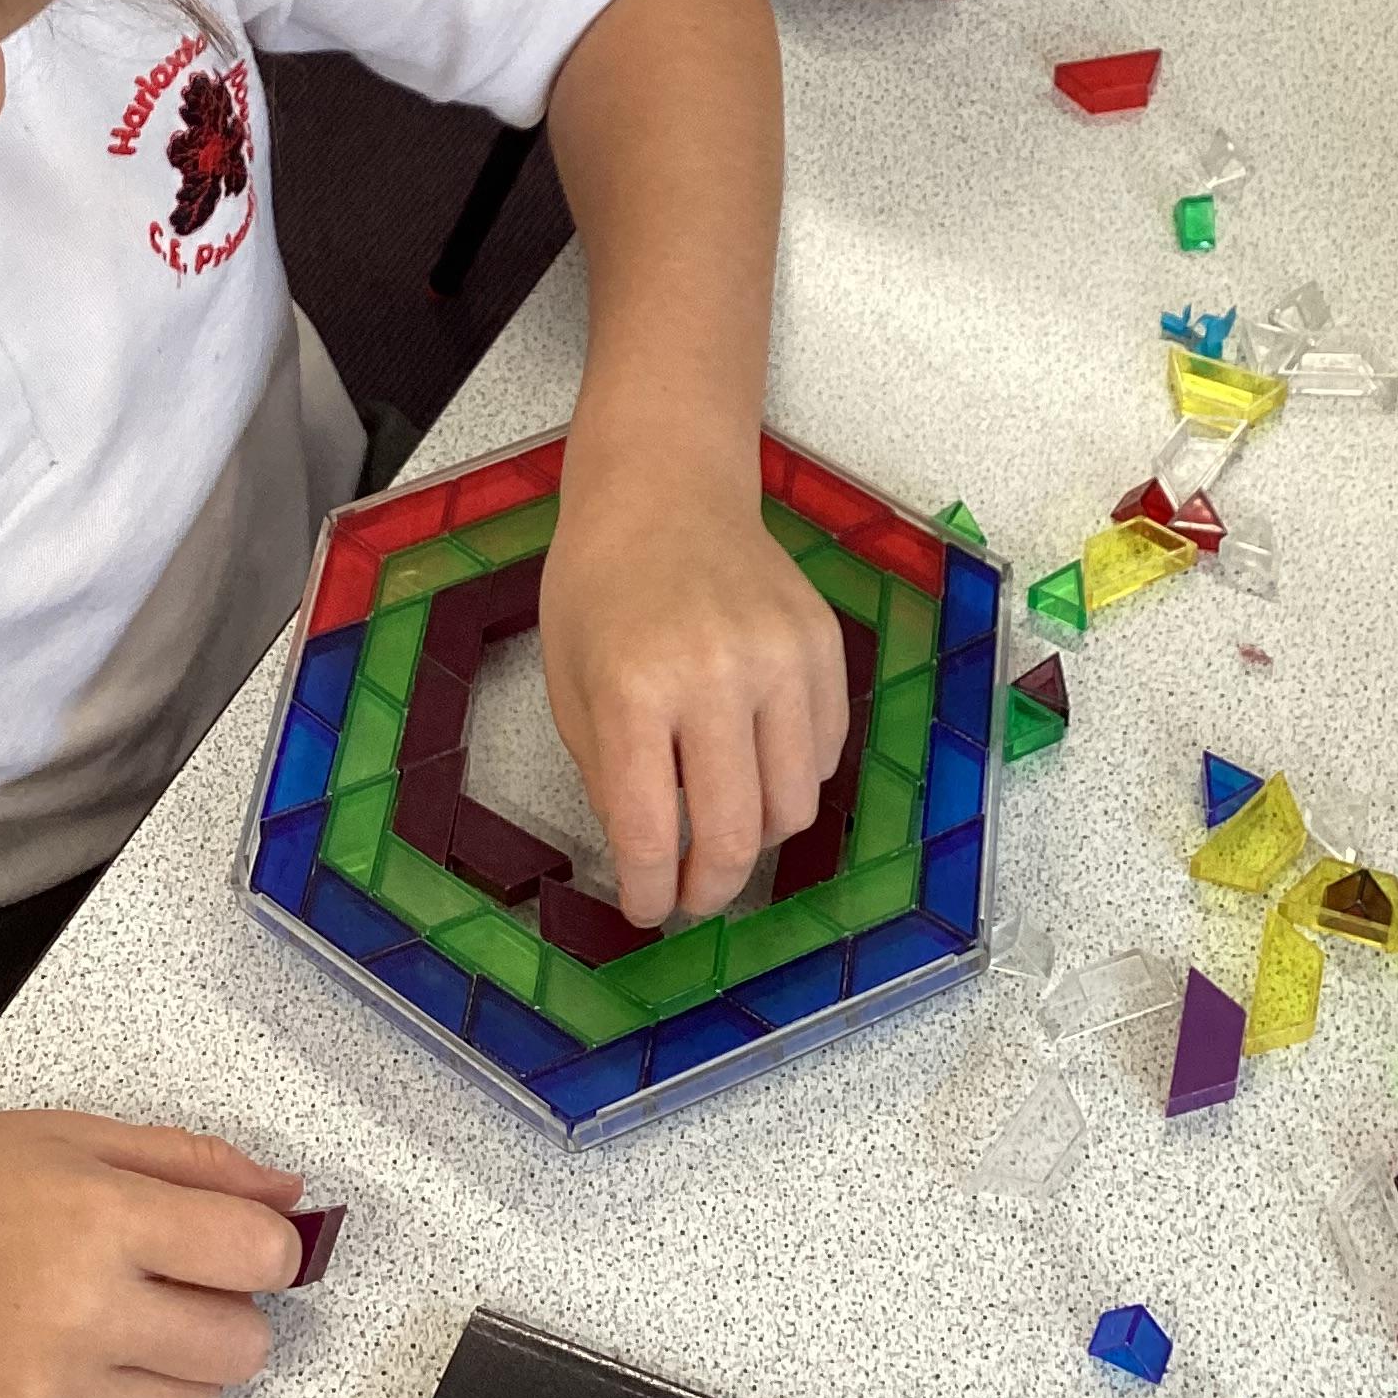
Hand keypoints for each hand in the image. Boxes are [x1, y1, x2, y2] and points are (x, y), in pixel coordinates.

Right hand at [0, 1113, 302, 1397]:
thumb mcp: (75, 1137)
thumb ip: (194, 1165)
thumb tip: (287, 1197)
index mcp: (101, 1219)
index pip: (257, 1255)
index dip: (269, 1249)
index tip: (247, 1248)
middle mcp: (79, 1315)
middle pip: (240, 1346)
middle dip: (230, 1313)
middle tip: (179, 1287)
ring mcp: (44, 1397)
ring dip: (181, 1373)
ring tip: (126, 1330)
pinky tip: (86, 1379)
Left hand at [540, 458, 848, 926]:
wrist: (666, 489)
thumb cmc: (600, 586)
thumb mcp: (570, 685)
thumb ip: (609, 777)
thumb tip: (653, 858)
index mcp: (635, 688)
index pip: (654, 831)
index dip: (650, 892)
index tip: (648, 909)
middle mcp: (717, 674)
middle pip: (739, 833)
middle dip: (712, 888)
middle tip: (692, 896)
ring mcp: (782, 656)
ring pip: (796, 804)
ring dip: (758, 836)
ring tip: (722, 823)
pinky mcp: (824, 643)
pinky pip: (827, 752)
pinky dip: (792, 778)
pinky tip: (754, 759)